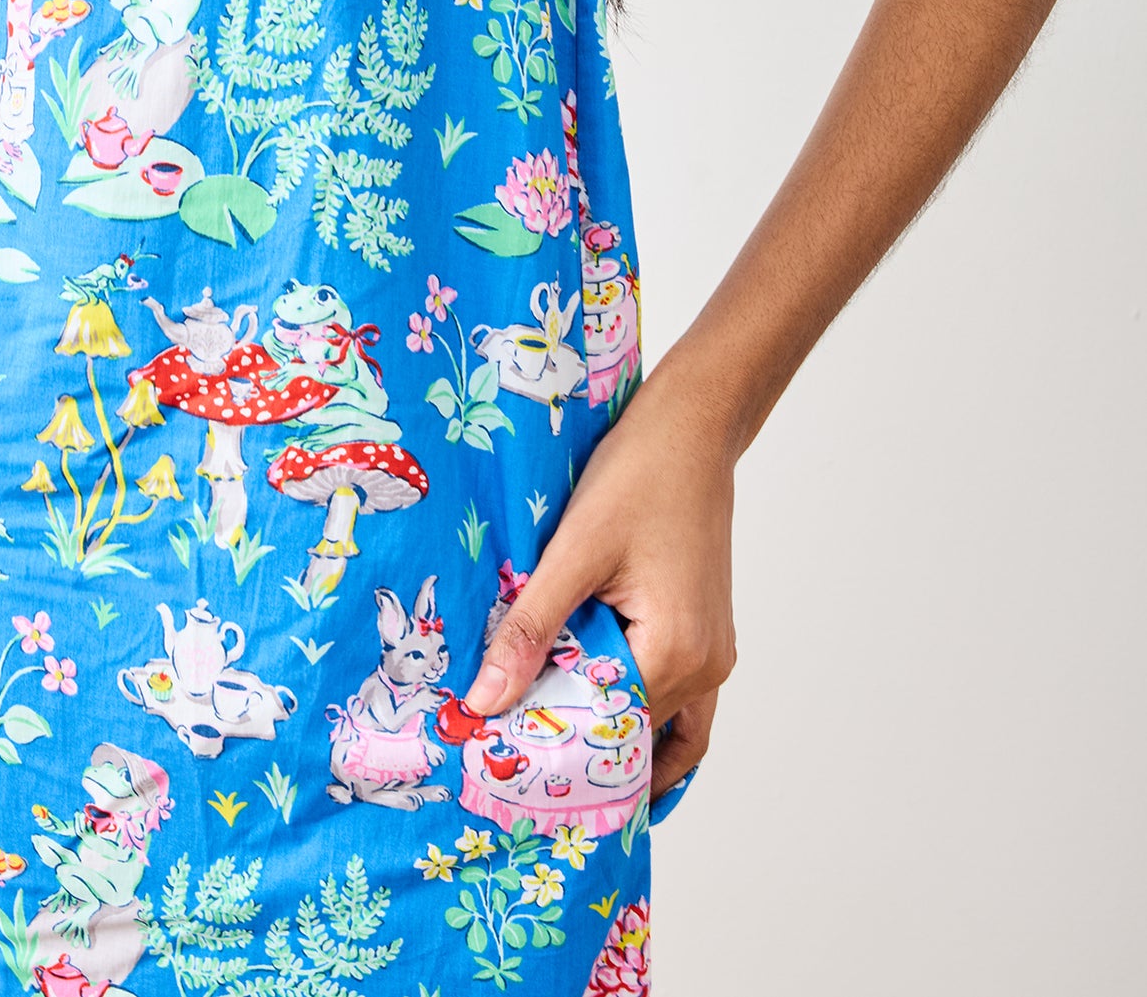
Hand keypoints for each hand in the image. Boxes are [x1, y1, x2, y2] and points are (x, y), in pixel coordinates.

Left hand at [463, 368, 737, 801]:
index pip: (607, 729)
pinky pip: (678, 703)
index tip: (495, 757)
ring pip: (657, 723)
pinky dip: (644, 721)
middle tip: (512, 768)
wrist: (691, 429)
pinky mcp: (705, 637)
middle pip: (633, 731)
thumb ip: (530, 628)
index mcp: (678, 653)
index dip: (551, 744)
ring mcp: (713, 656)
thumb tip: (484, 700)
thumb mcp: (574, 550)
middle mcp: (708, 668)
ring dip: (609, 736)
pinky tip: (606, 730)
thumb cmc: (637, 475)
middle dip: (576, 746)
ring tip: (551, 759)